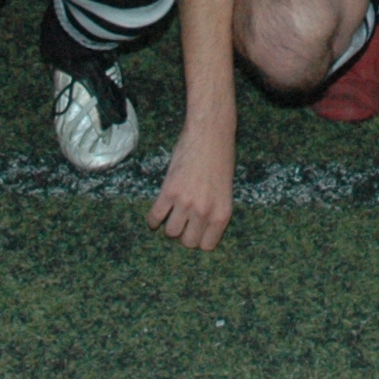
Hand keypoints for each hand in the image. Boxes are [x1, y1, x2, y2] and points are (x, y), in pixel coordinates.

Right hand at [148, 115, 235, 250]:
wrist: (210, 133)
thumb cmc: (221, 157)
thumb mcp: (225, 189)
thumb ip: (214, 210)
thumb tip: (200, 226)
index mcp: (222, 213)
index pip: (207, 245)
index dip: (199, 240)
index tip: (195, 233)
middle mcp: (204, 212)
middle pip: (188, 242)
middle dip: (184, 235)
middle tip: (182, 223)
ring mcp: (186, 203)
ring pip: (170, 232)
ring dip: (169, 226)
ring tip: (170, 217)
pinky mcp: (169, 191)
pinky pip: (155, 216)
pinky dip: (153, 219)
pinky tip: (156, 216)